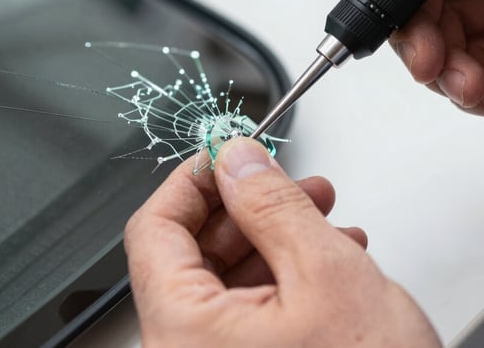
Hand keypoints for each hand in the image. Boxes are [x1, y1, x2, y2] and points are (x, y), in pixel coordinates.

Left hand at [125, 138, 441, 347]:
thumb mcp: (325, 272)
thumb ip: (272, 204)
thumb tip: (235, 158)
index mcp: (184, 332)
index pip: (153, 229)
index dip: (193, 179)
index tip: (228, 153)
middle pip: (191, 252)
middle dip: (248, 206)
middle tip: (290, 182)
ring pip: (228, 278)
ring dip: (275, 236)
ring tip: (324, 216)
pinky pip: (251, 309)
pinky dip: (286, 274)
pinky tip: (329, 257)